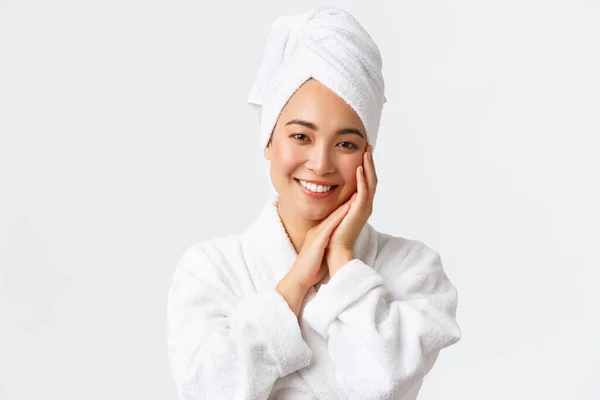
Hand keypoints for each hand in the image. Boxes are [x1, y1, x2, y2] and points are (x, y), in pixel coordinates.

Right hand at [288, 195, 355, 290]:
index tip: (356, 199)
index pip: (334, 218)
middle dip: (346, 201)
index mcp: (318, 234)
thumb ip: (328, 246)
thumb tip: (336, 246)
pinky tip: (348, 208)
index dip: (345, 208)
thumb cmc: (311, 270)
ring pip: (333, 216)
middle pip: (334, 213)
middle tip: (358, 189)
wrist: (299, 279)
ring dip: (345, 204)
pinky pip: (330, 226)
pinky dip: (339, 216)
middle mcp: (317, 231)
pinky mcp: (317, 240)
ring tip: (357, 192)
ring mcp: (316, 234)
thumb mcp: (321, 254)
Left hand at [327, 144, 377, 274]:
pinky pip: (364, 191)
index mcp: (360, 204)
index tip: (363, 152)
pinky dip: (363, 179)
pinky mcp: (359, 211)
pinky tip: (359, 168)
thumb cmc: (332, 234)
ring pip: (371, 182)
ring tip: (366, 152)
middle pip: (372, 178)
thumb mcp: (335, 212)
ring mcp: (364, 208)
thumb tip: (327, 190)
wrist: (335, 250)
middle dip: (370, 162)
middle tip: (368, 146)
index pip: (366, 181)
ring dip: (369, 166)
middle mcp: (365, 205)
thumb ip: (337, 201)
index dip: (366, 166)